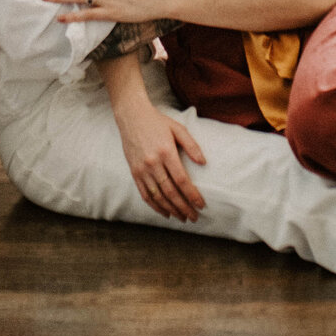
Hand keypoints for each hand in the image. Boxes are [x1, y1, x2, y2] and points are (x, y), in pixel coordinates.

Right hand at [114, 103, 207, 221]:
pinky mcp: (134, 173)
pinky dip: (156, 207)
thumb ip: (192, 145)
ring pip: (158, 196)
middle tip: (194, 217)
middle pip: (171, 192)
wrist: (132, 117)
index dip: (192, 195)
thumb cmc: (158, 122)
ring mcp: (142, 170)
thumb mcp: (178, 128)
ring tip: (183, 218)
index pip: (182, 180)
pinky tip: (166, 213)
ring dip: (172, 210)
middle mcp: (153, 163)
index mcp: (166, 152)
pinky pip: (145, 195)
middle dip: (184, 207)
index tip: (202, 205)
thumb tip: (204, 163)